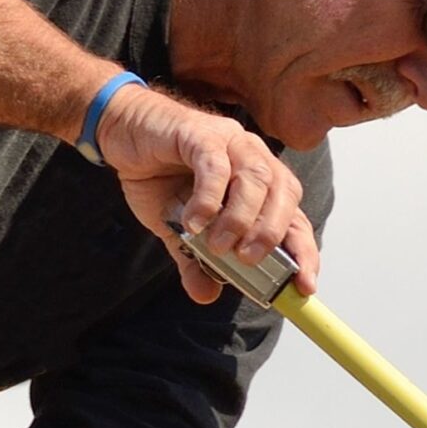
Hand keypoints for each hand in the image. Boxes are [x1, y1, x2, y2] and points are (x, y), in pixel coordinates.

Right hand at [97, 85, 321, 305]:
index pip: (294, 217)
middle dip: (272, 233)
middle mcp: (252, 157)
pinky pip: (214, 165)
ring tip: (219, 246)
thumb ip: (194, 260)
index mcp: (259, 183)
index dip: (303, 250)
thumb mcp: (177, 230)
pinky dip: (208, 198)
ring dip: (242, 217)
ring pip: (256, 177)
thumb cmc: (159, 176)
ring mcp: (229, 141)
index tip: (303, 285)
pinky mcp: (199, 133)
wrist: (122, 132)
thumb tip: (205, 294)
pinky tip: (193, 222)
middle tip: (249, 261)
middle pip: (284, 193)